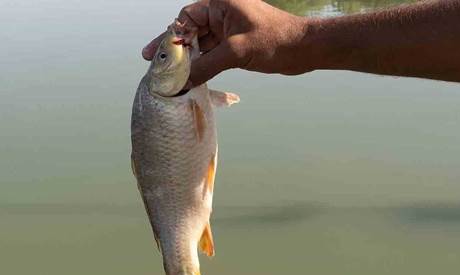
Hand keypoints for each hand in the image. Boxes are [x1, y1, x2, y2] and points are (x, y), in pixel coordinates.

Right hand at [142, 0, 307, 86]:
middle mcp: (223, 13)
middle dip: (177, 49)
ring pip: (202, 44)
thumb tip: (182, 81)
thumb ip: (206, 65)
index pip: (186, 18)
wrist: (304, 49)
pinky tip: (192, 77)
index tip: (156, 54)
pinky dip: (203, 64)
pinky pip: (213, 53)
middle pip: (191, 31)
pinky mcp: (237, 43)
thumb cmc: (275, 41)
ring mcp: (230, 29)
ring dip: (190, 60)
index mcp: (221, 4)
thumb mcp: (236, 52)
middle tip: (154, 64)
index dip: (171, 37)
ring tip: (172, 76)